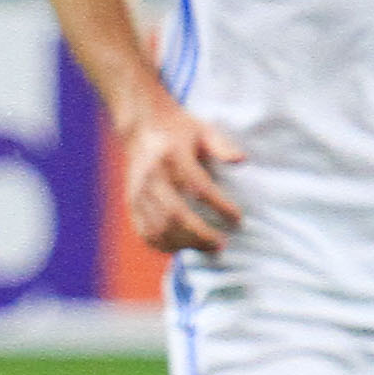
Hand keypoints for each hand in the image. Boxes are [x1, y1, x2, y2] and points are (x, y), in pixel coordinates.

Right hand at [121, 103, 244, 254]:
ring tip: (207, 248)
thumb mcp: (203, 130)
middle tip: (221, 244)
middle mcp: (152, 176)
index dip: (220, 206)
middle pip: (175, 214)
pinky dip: (163, 245)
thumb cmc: (179, 130)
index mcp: (172, 156)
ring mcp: (138, 192)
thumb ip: (222, 145)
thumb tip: (241, 160)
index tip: (238, 219)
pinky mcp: (131, 203)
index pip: (199, 187)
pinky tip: (182, 249)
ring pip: (159, 228)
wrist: (141, 125)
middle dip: (200, 234)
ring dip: (184, 244)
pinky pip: (144, 232)